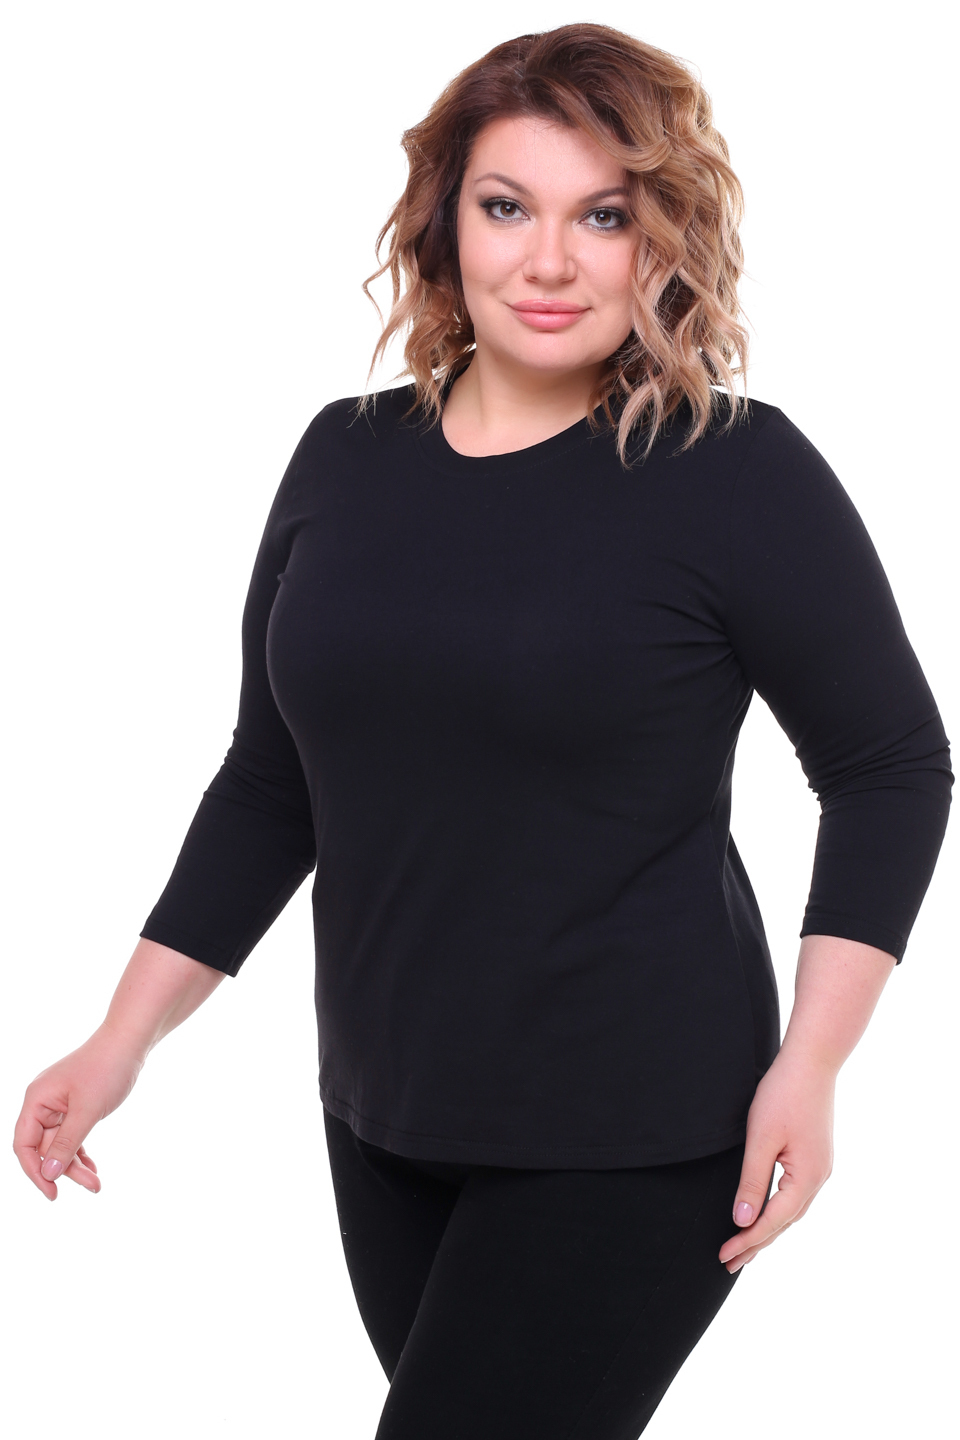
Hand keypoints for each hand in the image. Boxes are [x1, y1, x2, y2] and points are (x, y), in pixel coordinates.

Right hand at [13, 1026, 146, 1199]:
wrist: (130, 1041)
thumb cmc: (107, 1068)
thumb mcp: (88, 1110)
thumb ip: (67, 1143)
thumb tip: (48, 1173)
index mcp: (37, 1100)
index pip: (24, 1144)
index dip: (35, 1171)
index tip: (52, 1193)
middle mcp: (43, 1102)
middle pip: (44, 1147)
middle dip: (65, 1170)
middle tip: (92, 1186)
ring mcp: (59, 1103)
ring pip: (60, 1143)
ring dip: (76, 1164)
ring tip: (96, 1183)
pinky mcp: (75, 1104)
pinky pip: (71, 1135)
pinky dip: (80, 1151)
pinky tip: (92, 1168)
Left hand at [719, 1047, 834, 1273]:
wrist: (812, 1062)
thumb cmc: (783, 1095)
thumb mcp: (760, 1139)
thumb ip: (751, 1181)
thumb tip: (742, 1220)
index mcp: (807, 1178)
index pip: (772, 1221)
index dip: (747, 1241)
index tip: (724, 1256)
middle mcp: (818, 1178)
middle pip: (784, 1223)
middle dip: (756, 1244)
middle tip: (729, 1263)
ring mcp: (820, 1168)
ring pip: (791, 1211)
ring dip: (767, 1230)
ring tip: (744, 1247)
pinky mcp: (815, 1157)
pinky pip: (794, 1195)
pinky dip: (777, 1210)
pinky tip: (765, 1213)